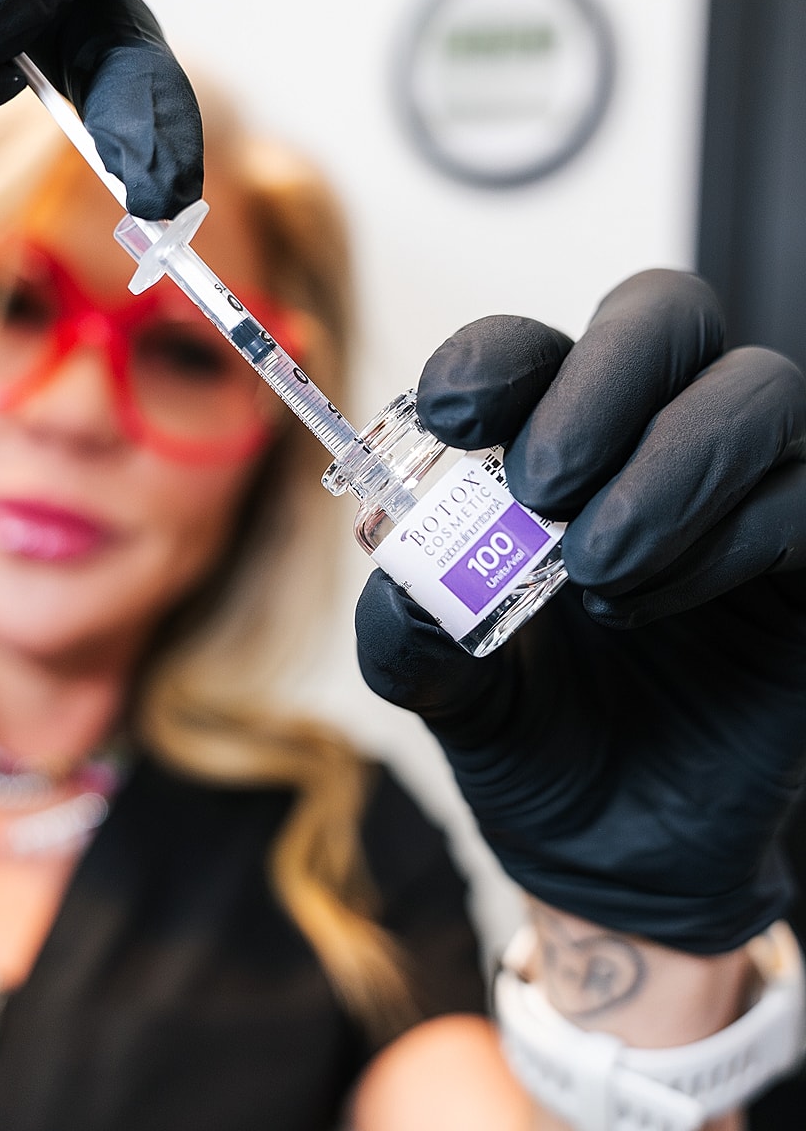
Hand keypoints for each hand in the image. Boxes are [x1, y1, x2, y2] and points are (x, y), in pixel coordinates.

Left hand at [356, 269, 805, 952]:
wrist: (608, 851)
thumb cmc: (526, 733)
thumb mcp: (438, 681)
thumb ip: (408, 619)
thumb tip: (398, 555)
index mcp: (553, 440)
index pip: (539, 344)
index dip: (497, 355)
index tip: (448, 410)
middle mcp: (656, 439)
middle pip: (669, 312)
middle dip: (602, 381)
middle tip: (542, 481)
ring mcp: (746, 491)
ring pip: (757, 389)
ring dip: (669, 467)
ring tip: (597, 568)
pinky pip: (802, 500)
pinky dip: (723, 540)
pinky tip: (644, 607)